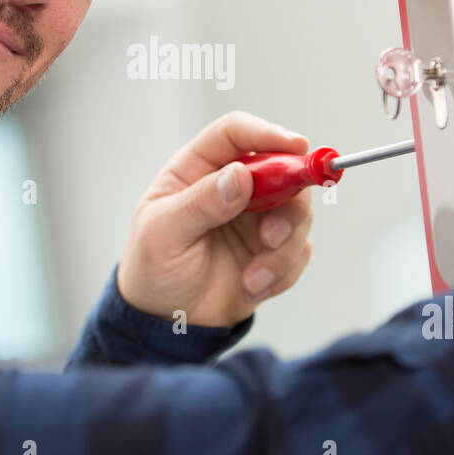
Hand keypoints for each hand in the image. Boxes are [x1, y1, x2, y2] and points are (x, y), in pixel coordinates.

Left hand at [117, 111, 314, 327]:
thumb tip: (241, 175)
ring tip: (254, 277)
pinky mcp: (274, 249)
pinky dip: (283, 271)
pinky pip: (300, 250)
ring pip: (298, 211)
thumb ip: (200, 203)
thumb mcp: (162, 234)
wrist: (167, 321)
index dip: (267, 133)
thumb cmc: (153, 268)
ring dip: (283, 247)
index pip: (236, 134)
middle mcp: (233, 186)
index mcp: (198, 169)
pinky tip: (253, 287)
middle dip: (288, 199)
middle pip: (281, 168)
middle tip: (271, 235)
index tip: (296, 146)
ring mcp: (257, 217)